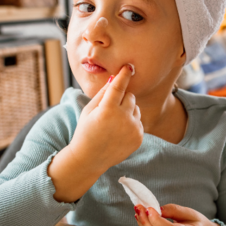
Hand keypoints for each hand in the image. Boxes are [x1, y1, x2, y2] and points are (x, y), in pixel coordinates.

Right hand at [49, 65, 142, 202]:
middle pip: (130, 96)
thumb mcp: (89, 110)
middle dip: (122, 98)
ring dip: (128, 110)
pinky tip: (119, 132)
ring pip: (136, 108)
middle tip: (110, 109)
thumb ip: (102, 93)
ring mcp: (133, 129)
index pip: (119, 87)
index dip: (124, 75)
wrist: (90, 158)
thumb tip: (114, 78)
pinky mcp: (139, 137)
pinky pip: (139, 121)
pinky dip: (131, 123)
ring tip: (114, 123)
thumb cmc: (86, 131)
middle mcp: (123, 119)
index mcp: (107, 110)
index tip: (129, 66)